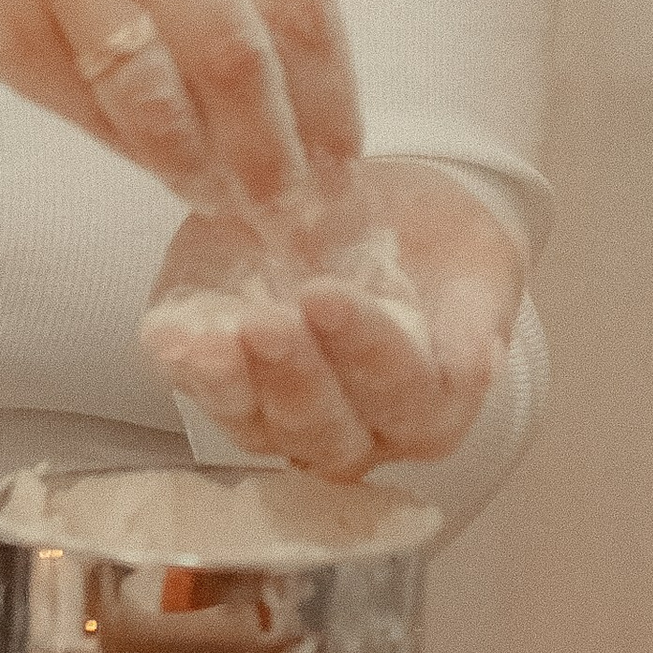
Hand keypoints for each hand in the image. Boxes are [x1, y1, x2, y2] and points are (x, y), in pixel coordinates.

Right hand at [0, 0, 360, 225]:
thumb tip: (313, 104)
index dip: (329, 96)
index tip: (346, 164)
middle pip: (234, 55)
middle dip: (273, 154)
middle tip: (295, 217)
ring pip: (155, 94)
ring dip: (200, 168)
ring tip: (228, 205)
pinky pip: (86, 107)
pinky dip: (132, 150)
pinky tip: (161, 169)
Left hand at [138, 161, 522, 478]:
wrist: (388, 218)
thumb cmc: (441, 246)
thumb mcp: (481, 263)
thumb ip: (476, 316)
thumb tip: (476, 364)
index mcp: (428, 410)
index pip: (402, 396)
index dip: (366, 352)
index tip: (328, 296)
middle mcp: (355, 433)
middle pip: (324, 430)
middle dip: (294, 378)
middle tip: (267, 321)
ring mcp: (281, 416)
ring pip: (256, 425)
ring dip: (231, 386)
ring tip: (211, 339)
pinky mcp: (226, 383)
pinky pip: (200, 393)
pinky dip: (184, 369)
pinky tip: (171, 339)